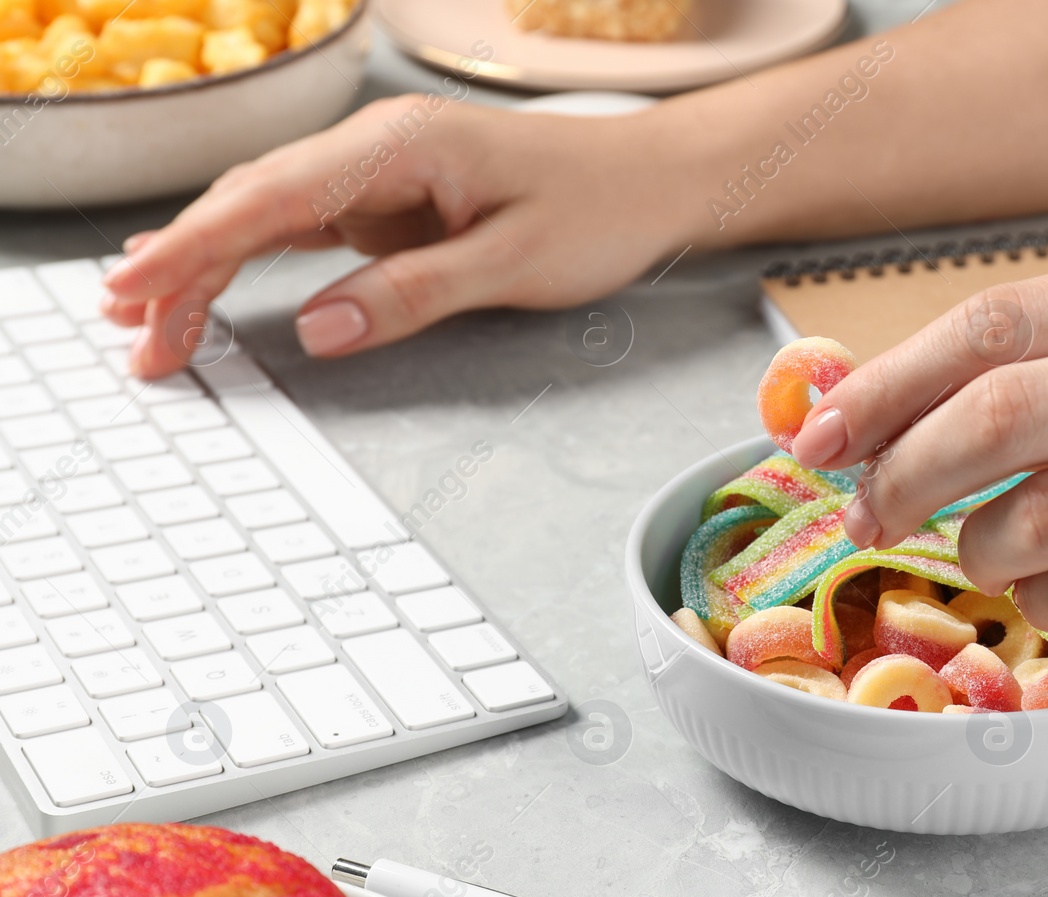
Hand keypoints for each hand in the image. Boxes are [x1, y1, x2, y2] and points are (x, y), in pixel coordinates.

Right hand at [101, 96, 702, 376]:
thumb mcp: (511, 266)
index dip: (194, 246)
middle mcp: (376, 147)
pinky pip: (304, 225)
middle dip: (183, 266)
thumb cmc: (598, 211)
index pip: (271, 198)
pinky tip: (206, 275)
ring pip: (267, 212)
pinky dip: (251, 254)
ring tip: (151, 323)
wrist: (652, 180)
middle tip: (133, 336)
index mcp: (399, 147)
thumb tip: (317, 329)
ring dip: (207, 263)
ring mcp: (379, 170)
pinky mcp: (391, 197)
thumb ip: (411, 295)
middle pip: (251, 202)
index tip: (137, 291)